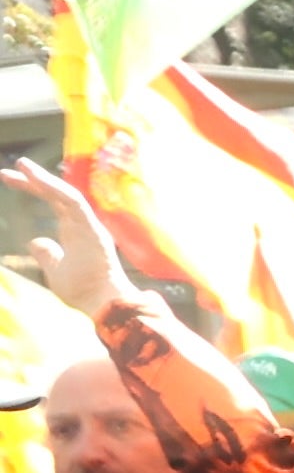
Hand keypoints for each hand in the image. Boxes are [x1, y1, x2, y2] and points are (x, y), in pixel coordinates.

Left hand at [4, 157, 128, 314]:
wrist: (104, 305)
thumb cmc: (84, 293)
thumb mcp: (56, 271)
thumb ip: (47, 255)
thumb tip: (35, 241)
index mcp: (77, 232)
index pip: (54, 202)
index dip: (33, 188)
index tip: (8, 179)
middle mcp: (85, 224)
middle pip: (57, 195)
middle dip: (32, 181)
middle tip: (5, 172)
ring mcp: (89, 225)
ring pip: (65, 194)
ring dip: (43, 179)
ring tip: (21, 166)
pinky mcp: (91, 229)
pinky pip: (73, 202)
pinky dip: (54, 188)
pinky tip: (36, 178)